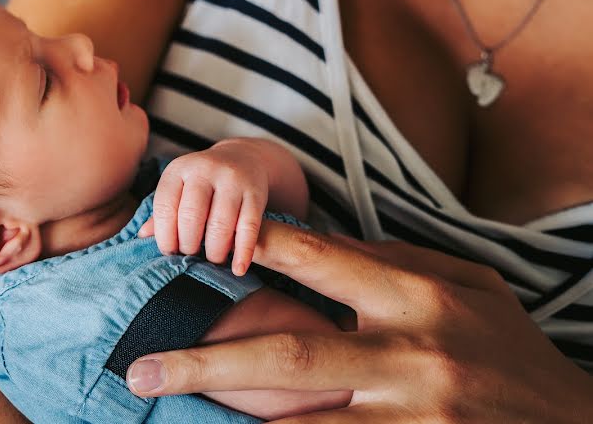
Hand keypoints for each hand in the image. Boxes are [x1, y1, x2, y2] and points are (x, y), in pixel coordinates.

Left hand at [127, 220, 592, 422]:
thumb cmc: (508, 348)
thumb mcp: (465, 285)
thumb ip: (394, 262)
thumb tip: (321, 242)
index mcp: (420, 292)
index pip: (319, 260)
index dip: (249, 250)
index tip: (186, 248)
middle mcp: (414, 351)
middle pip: (291, 355)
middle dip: (207, 362)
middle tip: (141, 369)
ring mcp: (415, 413)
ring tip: (169, 416)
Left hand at [139, 139, 271, 274]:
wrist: (242, 158)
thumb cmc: (202, 182)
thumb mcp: (179, 188)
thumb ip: (163, 211)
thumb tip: (141, 236)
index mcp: (178, 169)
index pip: (165, 207)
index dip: (164, 236)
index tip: (170, 252)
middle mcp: (204, 170)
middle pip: (191, 217)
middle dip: (189, 245)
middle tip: (191, 256)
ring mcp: (232, 180)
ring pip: (220, 224)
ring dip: (214, 251)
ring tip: (212, 260)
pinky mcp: (255, 192)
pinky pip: (248, 228)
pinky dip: (243, 252)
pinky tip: (238, 268)